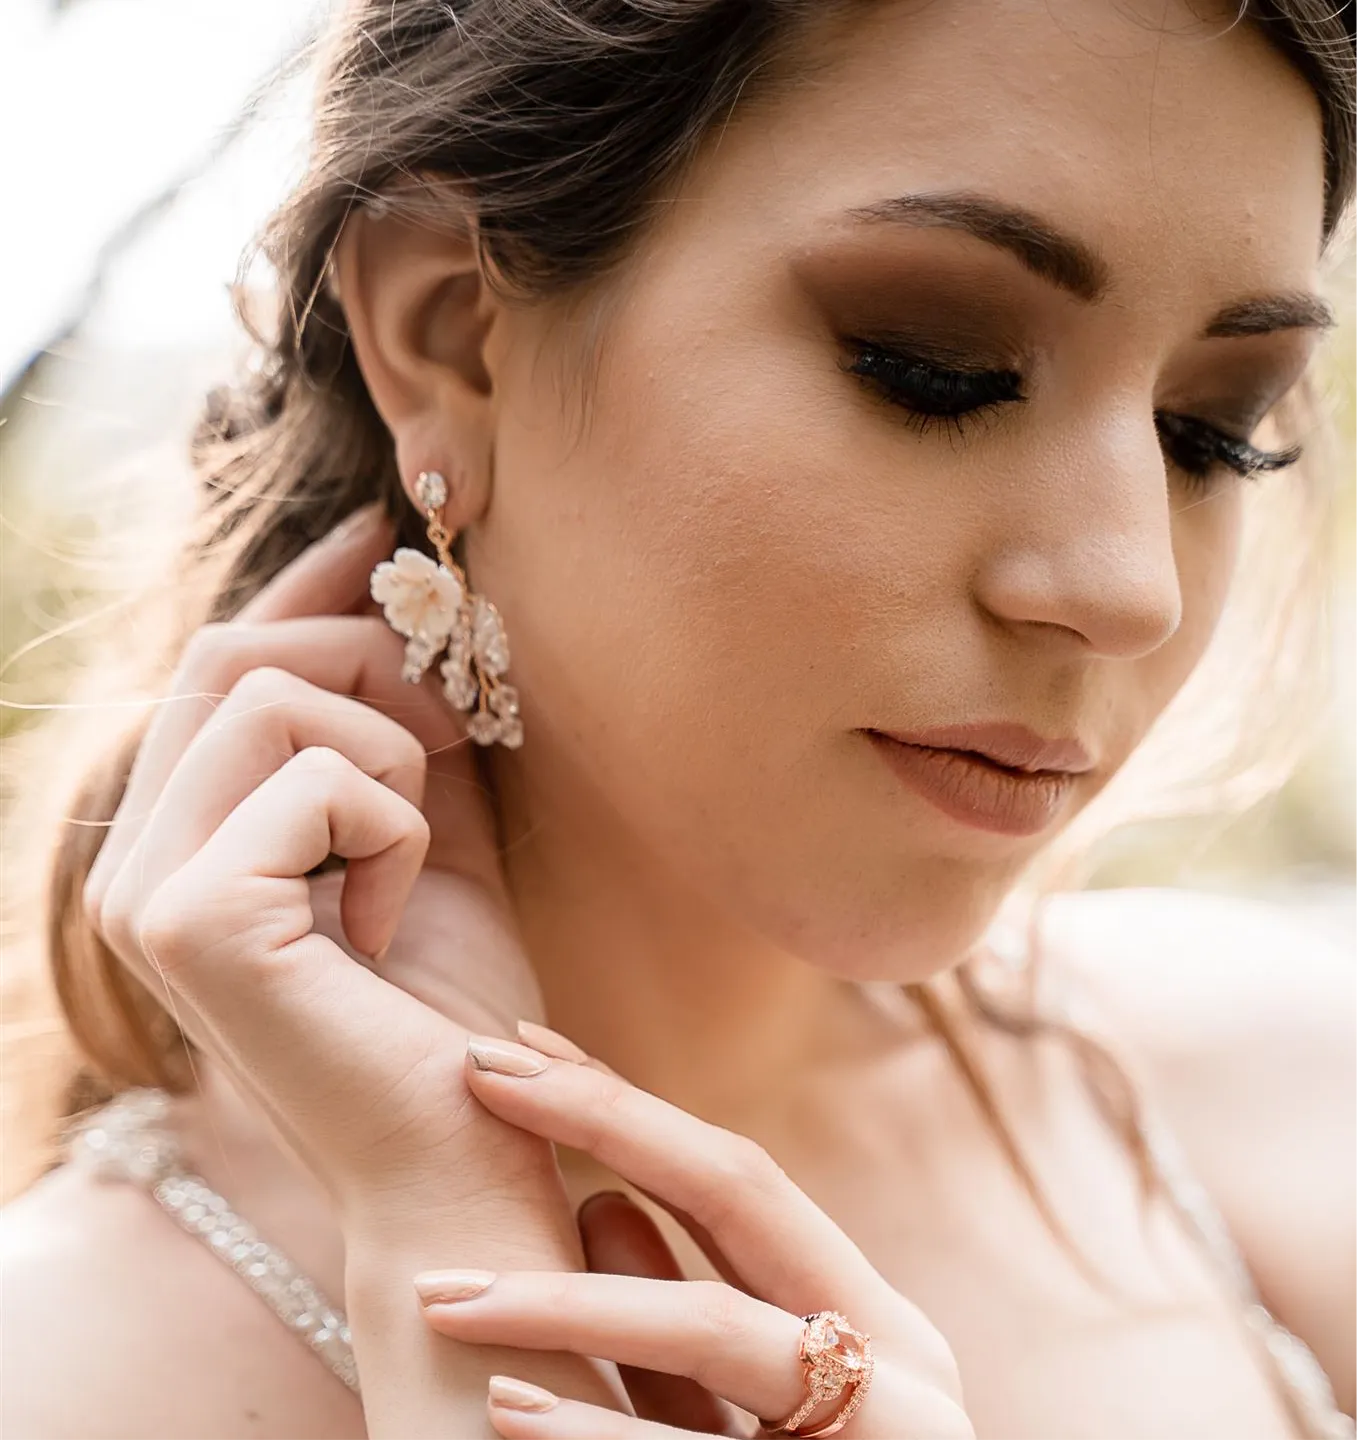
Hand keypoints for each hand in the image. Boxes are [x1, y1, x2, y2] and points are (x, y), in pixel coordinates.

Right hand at [80, 503, 546, 1204]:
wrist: (467, 1148)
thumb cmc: (454, 1008)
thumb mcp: (432, 836)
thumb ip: (400, 730)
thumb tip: (395, 600)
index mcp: (188, 840)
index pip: (221, 663)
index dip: (300, 585)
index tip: (377, 531)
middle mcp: (137, 860)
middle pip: (237, 655)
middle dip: (367, 664)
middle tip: (452, 735)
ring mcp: (146, 889)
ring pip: (274, 695)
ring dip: (390, 760)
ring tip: (406, 864)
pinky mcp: (189, 915)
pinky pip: (322, 777)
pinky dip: (395, 831)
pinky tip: (390, 924)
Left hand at [412, 1028, 973, 1438]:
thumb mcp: (752, 1410)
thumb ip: (683, 1313)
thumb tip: (593, 1199)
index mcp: (866, 1310)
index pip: (733, 1170)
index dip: (621, 1099)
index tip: (518, 1047)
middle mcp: (893, 1346)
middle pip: (739, 1188)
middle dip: (603, 1118)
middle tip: (474, 1071)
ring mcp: (888, 1429)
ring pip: (722, 1326)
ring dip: (571, 1294)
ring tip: (444, 1289)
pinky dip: (605, 1433)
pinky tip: (508, 1411)